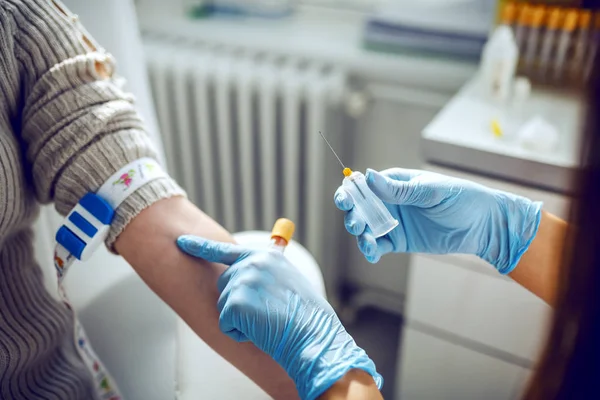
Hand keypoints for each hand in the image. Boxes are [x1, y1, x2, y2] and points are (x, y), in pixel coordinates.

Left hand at [176, 236, 382, 399]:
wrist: (312, 335)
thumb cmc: (305, 313)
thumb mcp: (288, 280)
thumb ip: (266, 271)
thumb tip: (244, 271)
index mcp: (264, 255)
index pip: (225, 250)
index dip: (200, 247)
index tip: (181, 242)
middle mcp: (252, 264)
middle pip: (224, 284)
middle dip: (237, 301)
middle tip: (266, 312)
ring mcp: (242, 282)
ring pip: (224, 305)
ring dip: (241, 318)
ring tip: (268, 320)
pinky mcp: (234, 303)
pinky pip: (225, 323)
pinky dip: (240, 333)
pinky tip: (261, 330)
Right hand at [334, 168, 541, 273]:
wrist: (484, 225)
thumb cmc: (462, 199)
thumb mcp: (432, 192)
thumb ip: (400, 189)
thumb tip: (369, 176)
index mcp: (394, 182)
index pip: (364, 184)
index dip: (350, 191)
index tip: (345, 200)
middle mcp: (389, 201)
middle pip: (359, 207)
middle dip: (352, 215)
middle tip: (356, 224)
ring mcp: (392, 222)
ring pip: (366, 227)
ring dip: (360, 233)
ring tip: (366, 240)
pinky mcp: (398, 241)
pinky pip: (378, 246)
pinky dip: (370, 250)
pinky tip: (371, 252)